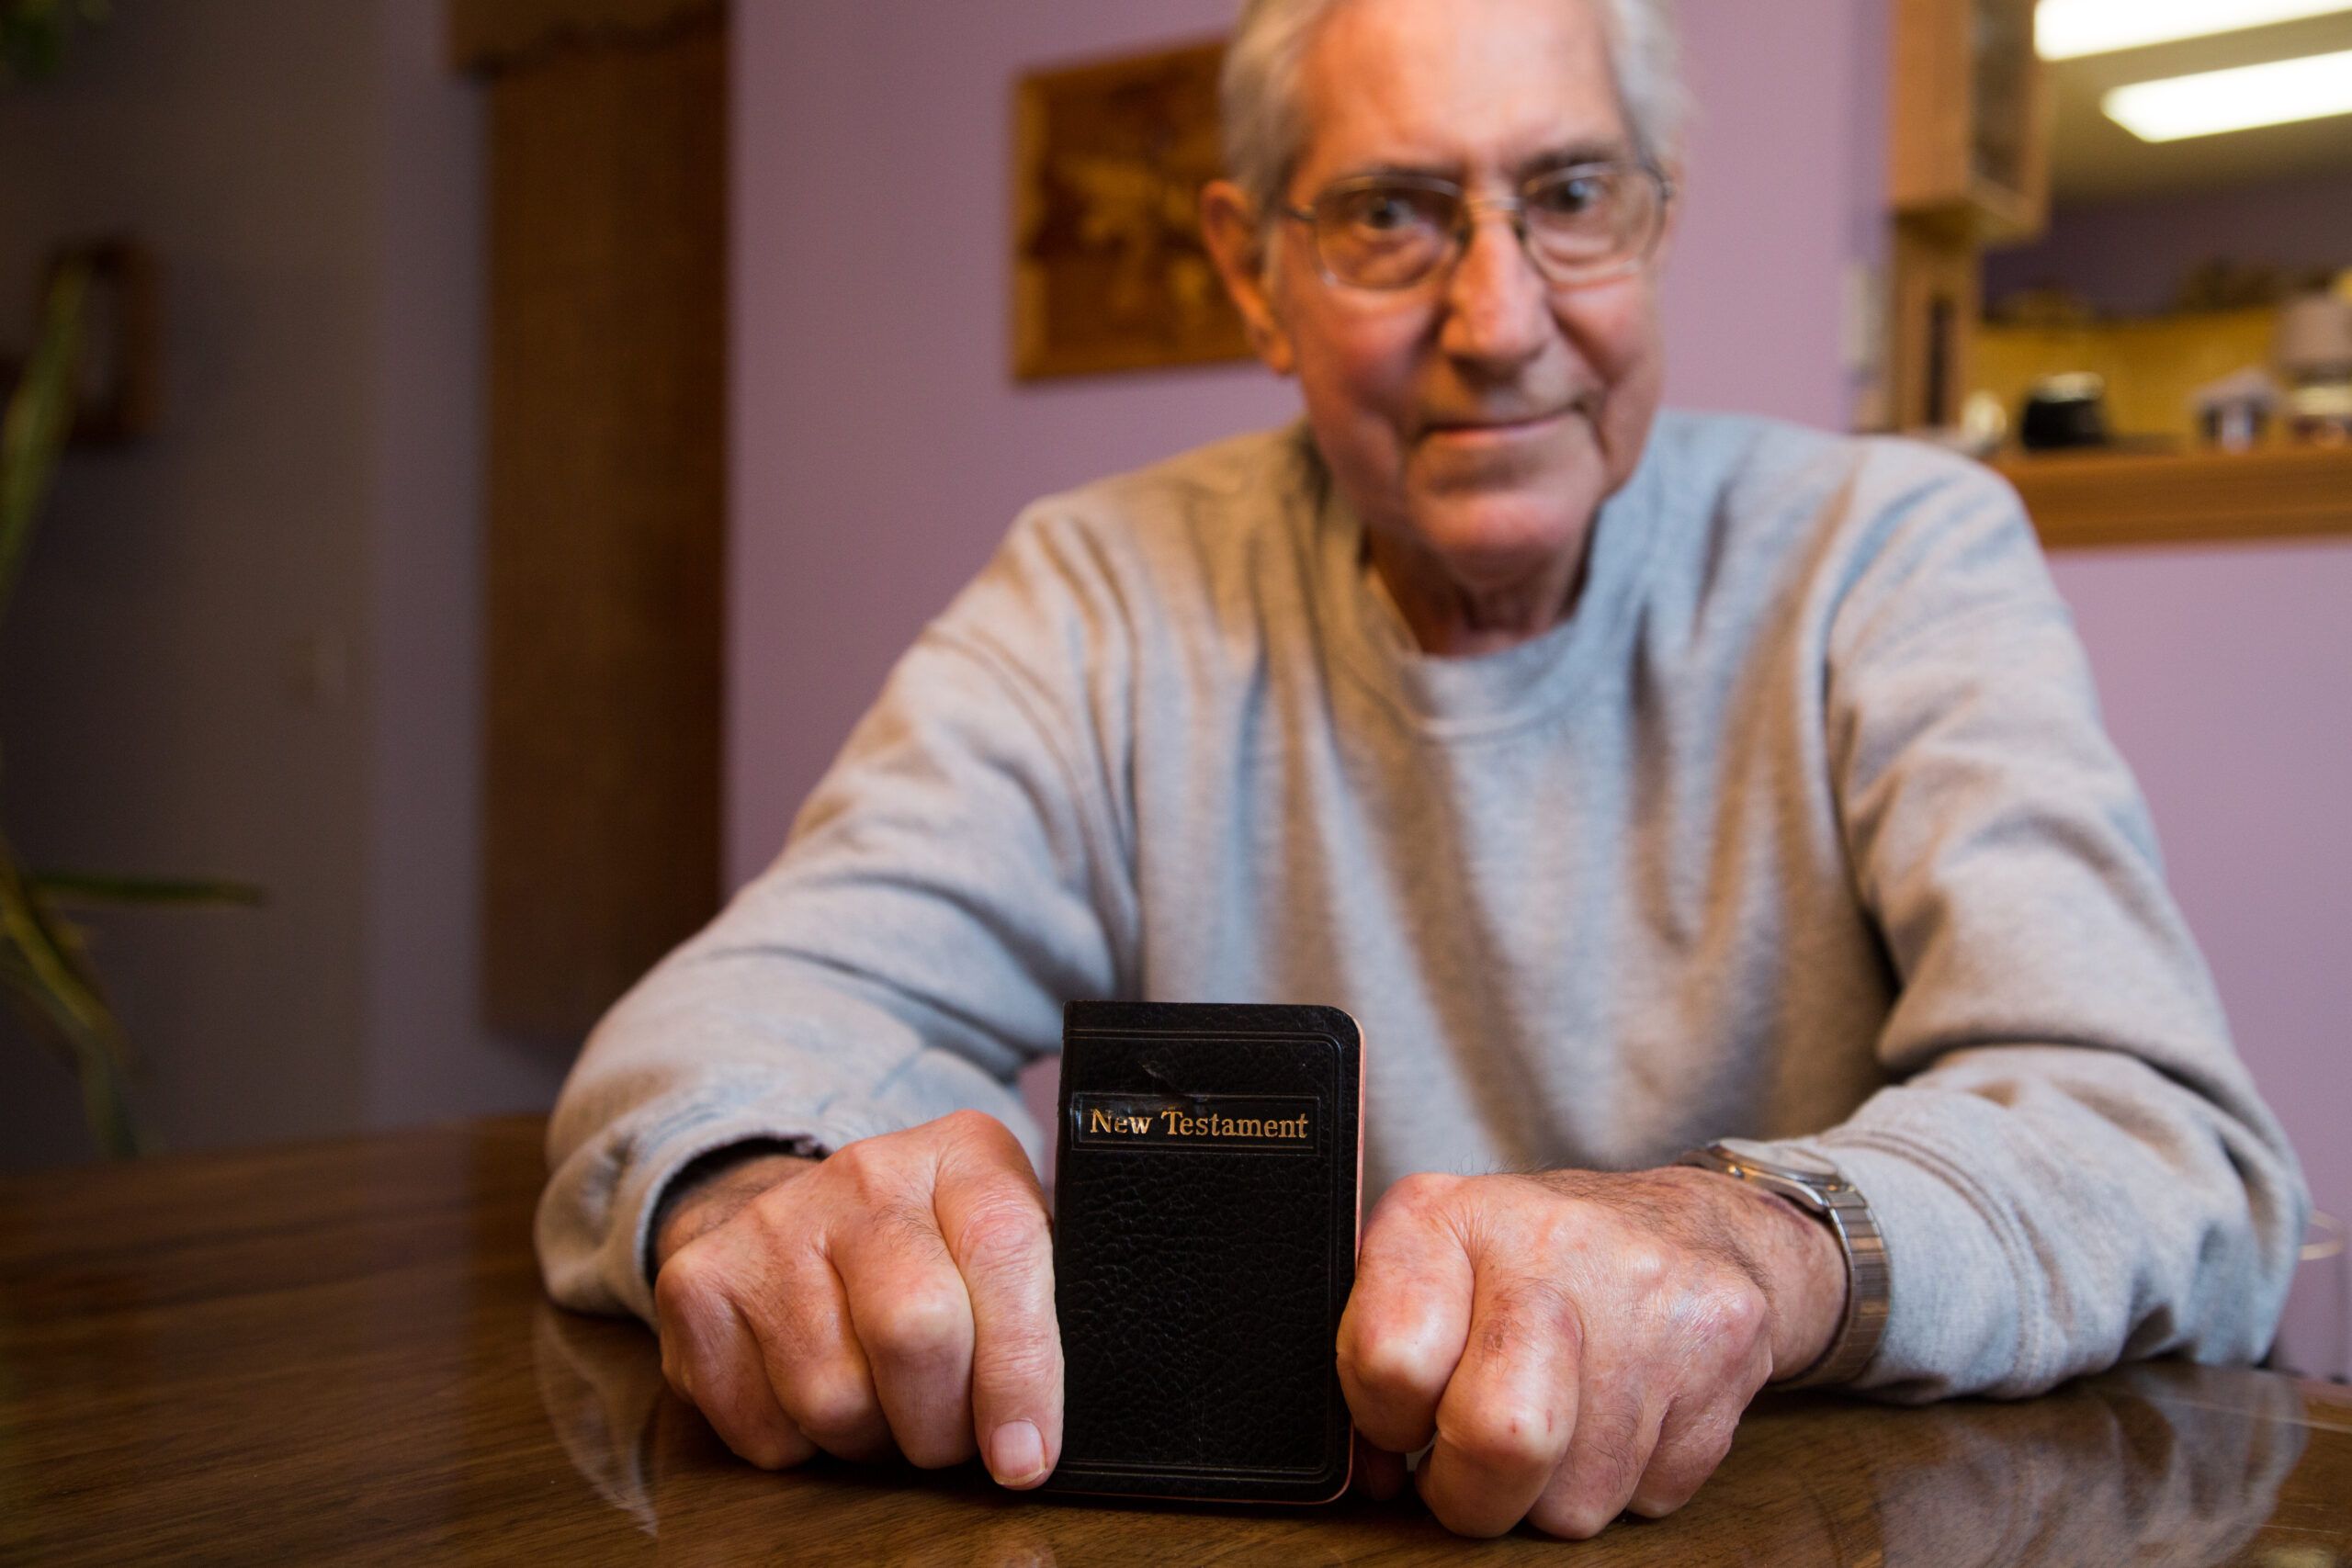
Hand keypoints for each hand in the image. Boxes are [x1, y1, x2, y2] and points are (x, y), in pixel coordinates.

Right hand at [649, 1110, 1061, 1488]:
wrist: (797, 1218)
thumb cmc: (929, 1256)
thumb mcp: (1000, 1254)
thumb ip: (1040, 1317)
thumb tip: (1037, 1442)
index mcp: (962, 1153)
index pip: (1004, 1251)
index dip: (1020, 1372)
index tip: (1025, 1456)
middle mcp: (866, 1172)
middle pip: (914, 1330)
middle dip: (940, 1423)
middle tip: (945, 1435)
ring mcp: (773, 1222)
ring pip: (834, 1398)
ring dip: (870, 1438)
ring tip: (878, 1401)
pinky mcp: (699, 1282)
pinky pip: (763, 1428)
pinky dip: (799, 1444)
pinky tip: (810, 1391)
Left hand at [1338, 1165, 1845, 1537]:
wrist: (1692, 1228)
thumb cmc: (1532, 1263)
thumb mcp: (1429, 1269)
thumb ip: (1376, 1355)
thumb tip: (1372, 1473)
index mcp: (1449, 1216)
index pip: (1393, 1360)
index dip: (1385, 1420)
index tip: (1405, 1417)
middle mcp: (1551, 1245)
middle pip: (1500, 1440)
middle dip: (1473, 1495)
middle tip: (1471, 1466)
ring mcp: (1647, 1298)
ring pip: (1577, 1499)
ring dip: (1553, 1489)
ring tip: (1559, 1415)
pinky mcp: (1723, 1351)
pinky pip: (1651, 1496)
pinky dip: (1627, 1480)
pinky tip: (1621, 1412)